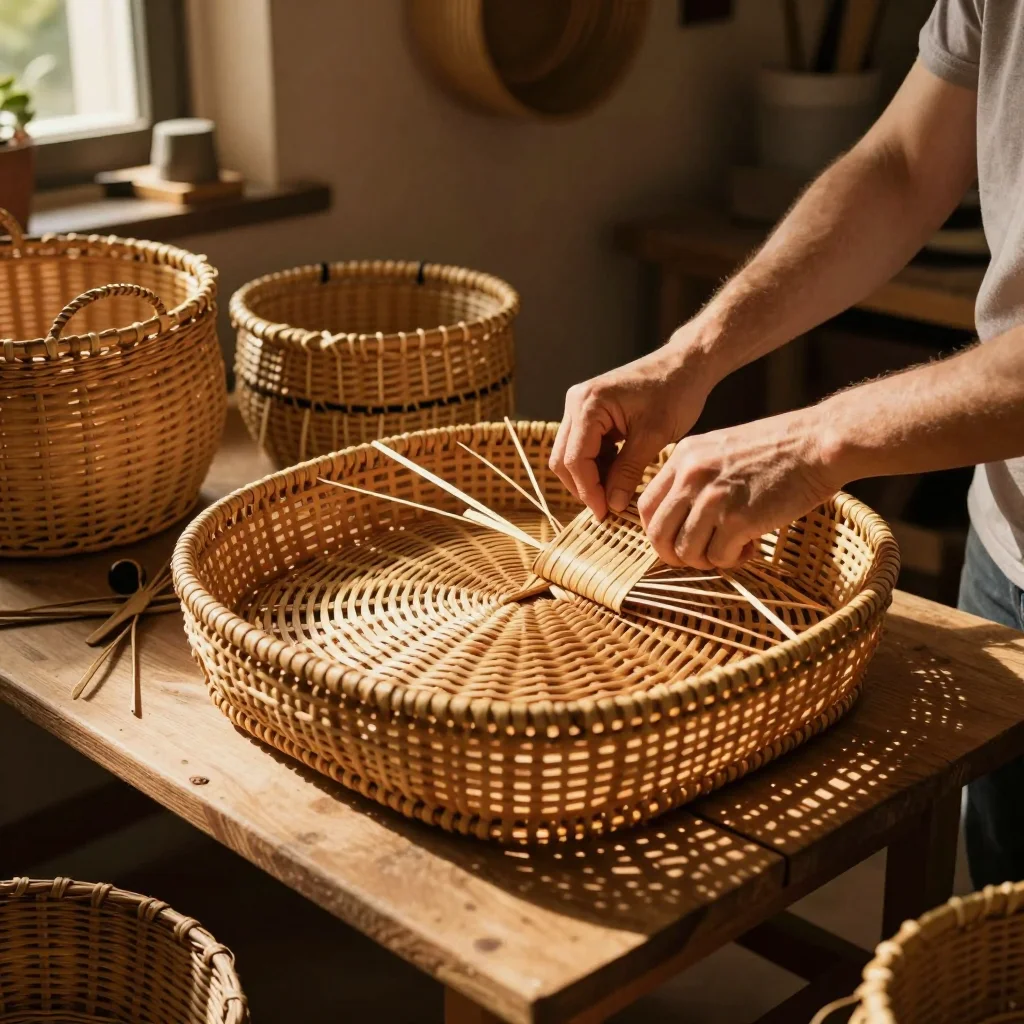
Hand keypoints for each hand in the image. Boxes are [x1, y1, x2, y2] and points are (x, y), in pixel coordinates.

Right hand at [549, 331, 716, 518]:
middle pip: (563, 459)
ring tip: (617, 494)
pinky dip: (597, 466)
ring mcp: (580, 407)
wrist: (685, 365)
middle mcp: (576, 403)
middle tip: (608, 510)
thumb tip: (611, 505)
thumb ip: (628, 471)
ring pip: (571, 455)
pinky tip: (619, 475)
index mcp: (588, 404)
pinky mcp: (590, 413)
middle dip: (584, 487)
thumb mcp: (653, 436)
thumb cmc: (675, 392)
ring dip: (590, 478)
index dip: (588, 491)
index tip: (605, 514)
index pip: (575, 459)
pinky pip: (583, 447)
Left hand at [638, 407, 841, 568]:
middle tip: (699, 556)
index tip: (675, 540)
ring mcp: (713, 498)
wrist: (817, 443)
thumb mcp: (720, 450)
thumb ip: (694, 478)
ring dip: (706, 560)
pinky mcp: (738, 519)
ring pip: (686, 551)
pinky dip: (731, 560)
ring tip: (730, 549)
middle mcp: (691, 476)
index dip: (657, 532)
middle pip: (658, 534)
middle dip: (674, 555)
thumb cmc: (776, 449)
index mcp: (683, 457)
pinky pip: (718, 557)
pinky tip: (749, 547)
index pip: (646, 506)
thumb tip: (678, 519)